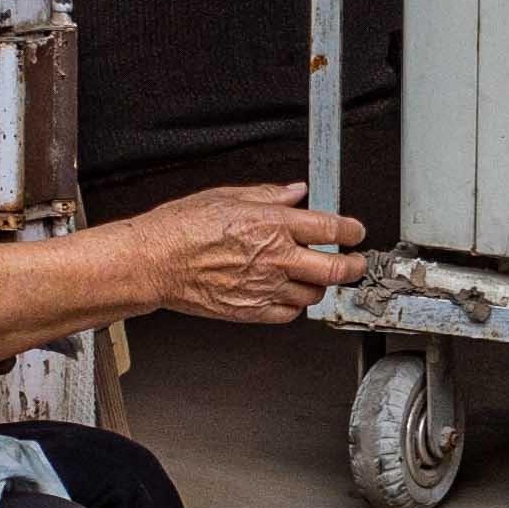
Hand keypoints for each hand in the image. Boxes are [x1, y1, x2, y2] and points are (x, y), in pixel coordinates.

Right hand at [121, 183, 364, 321]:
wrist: (153, 262)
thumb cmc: (180, 229)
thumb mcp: (226, 196)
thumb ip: (268, 195)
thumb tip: (295, 192)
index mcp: (271, 224)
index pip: (329, 228)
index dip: (351, 230)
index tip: (355, 232)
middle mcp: (273, 258)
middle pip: (334, 268)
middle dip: (352, 265)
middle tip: (354, 262)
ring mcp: (264, 288)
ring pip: (314, 294)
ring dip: (320, 285)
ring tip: (314, 276)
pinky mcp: (251, 311)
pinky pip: (289, 314)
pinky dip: (295, 305)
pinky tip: (288, 293)